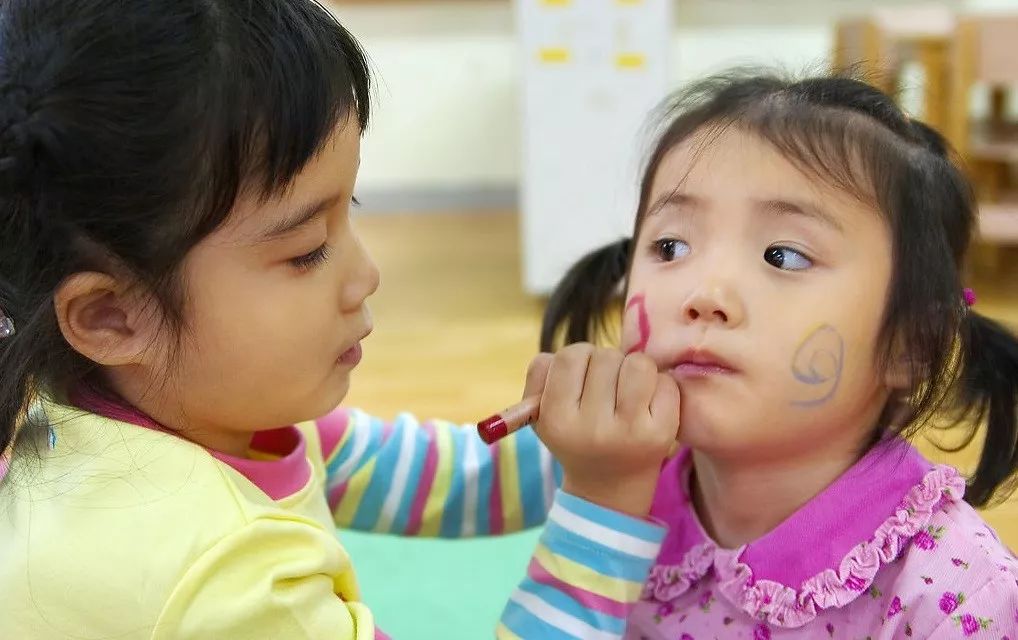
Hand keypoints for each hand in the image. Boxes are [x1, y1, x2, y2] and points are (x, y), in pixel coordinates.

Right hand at [521, 343, 679, 517]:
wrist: (610, 489)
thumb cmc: (574, 438)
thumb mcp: (541, 413)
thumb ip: (540, 375)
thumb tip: (563, 355)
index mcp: (557, 421)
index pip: (568, 357)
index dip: (578, 358)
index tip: (583, 375)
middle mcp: (593, 428)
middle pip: (605, 356)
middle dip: (608, 364)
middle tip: (607, 385)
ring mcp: (631, 430)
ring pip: (638, 363)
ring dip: (634, 369)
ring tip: (629, 388)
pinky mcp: (663, 432)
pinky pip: (666, 382)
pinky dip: (659, 385)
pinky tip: (649, 403)